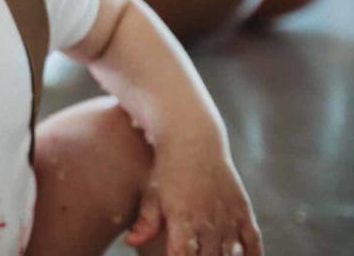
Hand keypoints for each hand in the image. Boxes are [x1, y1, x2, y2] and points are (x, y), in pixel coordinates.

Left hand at [124, 143, 262, 255]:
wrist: (193, 140)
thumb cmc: (166, 170)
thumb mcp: (152, 195)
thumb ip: (145, 223)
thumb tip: (130, 243)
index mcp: (182, 219)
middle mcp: (208, 221)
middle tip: (192, 255)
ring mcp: (229, 217)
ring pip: (230, 255)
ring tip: (211, 255)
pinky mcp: (243, 211)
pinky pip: (253, 242)